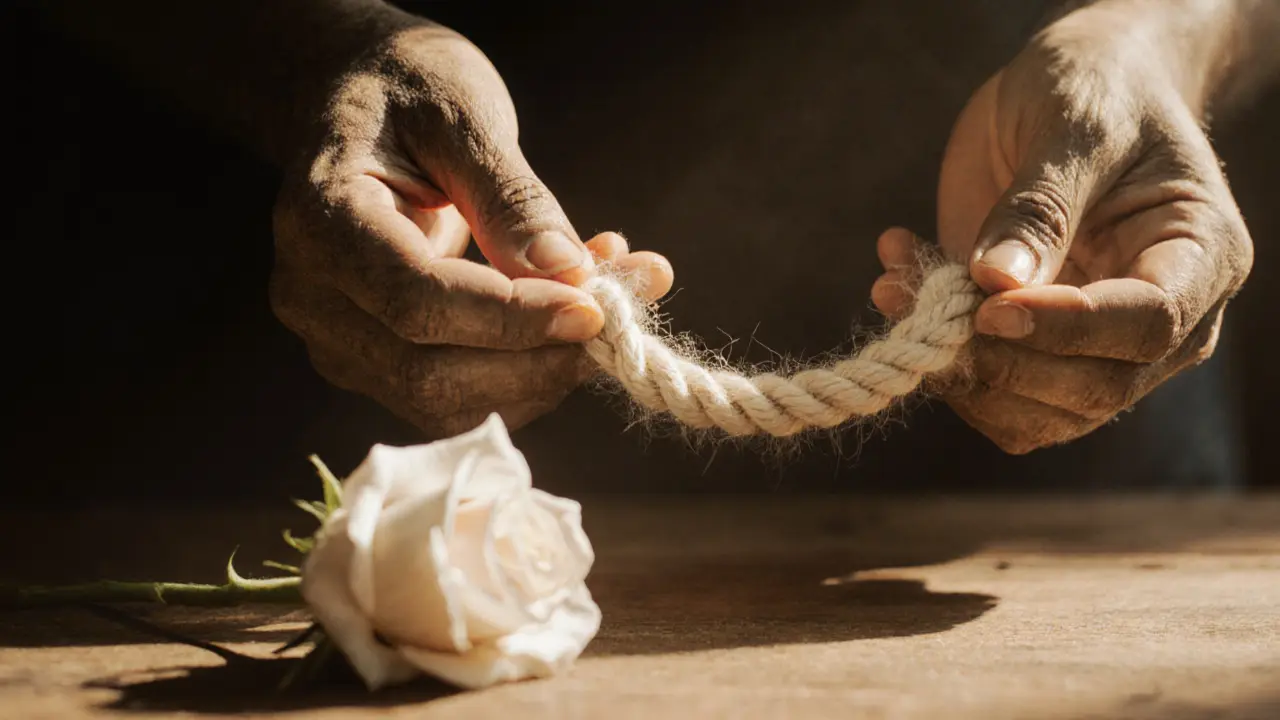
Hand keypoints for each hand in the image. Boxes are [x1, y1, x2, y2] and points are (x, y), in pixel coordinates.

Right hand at [269, 25, 672, 437]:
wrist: (355, 106)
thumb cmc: (408, 92)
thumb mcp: (463, 114)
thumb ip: (511, 196)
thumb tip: (566, 272)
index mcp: (322, 224)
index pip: (417, 301)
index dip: (512, 317)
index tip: (596, 305)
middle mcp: (313, 300)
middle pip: (430, 375)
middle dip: (540, 357)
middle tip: (624, 306)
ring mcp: (338, 343)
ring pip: (449, 403)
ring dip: (545, 370)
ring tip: (609, 296)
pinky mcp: (375, 366)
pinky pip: (458, 398)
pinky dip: (528, 372)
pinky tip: (570, 315)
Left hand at [871, 19, 1252, 453]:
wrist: (1076, 91)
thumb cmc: (1095, 90)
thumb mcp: (1073, 125)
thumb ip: (1041, 206)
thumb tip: (997, 282)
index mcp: (1200, 257)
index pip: (1146, 324)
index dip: (1066, 328)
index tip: (987, 307)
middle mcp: (1162, 321)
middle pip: (1092, 389)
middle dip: (999, 359)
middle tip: (919, 302)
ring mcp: (1098, 344)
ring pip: (1036, 414)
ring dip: (954, 369)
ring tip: (895, 286)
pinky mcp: (1038, 350)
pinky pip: (991, 391)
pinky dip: (937, 361)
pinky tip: (895, 289)